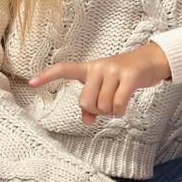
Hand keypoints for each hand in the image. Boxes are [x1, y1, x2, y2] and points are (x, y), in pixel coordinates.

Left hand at [28, 42, 170, 124]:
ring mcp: (113, 70)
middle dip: (97, 110)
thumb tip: (86, 121)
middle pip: (87, 102)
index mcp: (89, 68)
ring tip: (119, 99)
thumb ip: (92, 104)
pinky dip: (121, 110)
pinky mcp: (129, 76)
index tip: (30, 83)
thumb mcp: (106, 87)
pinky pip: (118, 104)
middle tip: (107, 104)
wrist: (150, 60)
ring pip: (103, 106)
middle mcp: (98, 67)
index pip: (64, 69)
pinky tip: (125, 104)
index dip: (47, 76)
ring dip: (112, 111)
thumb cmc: (124, 76)